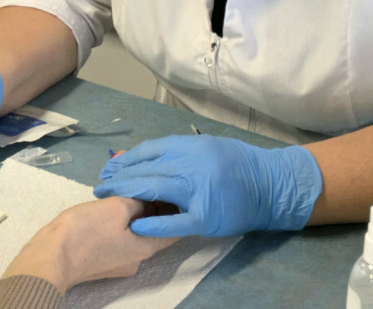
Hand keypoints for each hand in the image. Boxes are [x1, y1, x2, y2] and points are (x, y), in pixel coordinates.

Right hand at [1, 198, 178, 292]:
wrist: (50, 258)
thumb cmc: (86, 231)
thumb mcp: (116, 206)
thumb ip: (137, 200)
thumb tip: (147, 197)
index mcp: (147, 246)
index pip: (175, 227)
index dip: (176, 204)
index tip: (173, 185)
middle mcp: (138, 258)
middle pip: (155, 229)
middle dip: (154, 205)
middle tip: (150, 180)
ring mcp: (120, 262)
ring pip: (136, 232)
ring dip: (135, 213)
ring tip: (129, 189)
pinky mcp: (104, 260)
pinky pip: (120, 238)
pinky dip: (121, 222)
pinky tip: (112, 206)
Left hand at [93, 135, 322, 237]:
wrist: (272, 185)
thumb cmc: (240, 164)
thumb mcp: (209, 147)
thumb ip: (179, 152)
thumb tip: (144, 157)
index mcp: (192, 146)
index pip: (150, 150)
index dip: (127, 159)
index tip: (111, 167)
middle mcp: (193, 164)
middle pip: (147, 169)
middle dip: (119, 177)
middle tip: (101, 185)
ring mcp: (199, 190)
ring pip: (154, 189)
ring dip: (127, 193)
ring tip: (108, 199)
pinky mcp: (206, 217)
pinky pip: (174, 222)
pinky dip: (153, 224)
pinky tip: (136, 226)